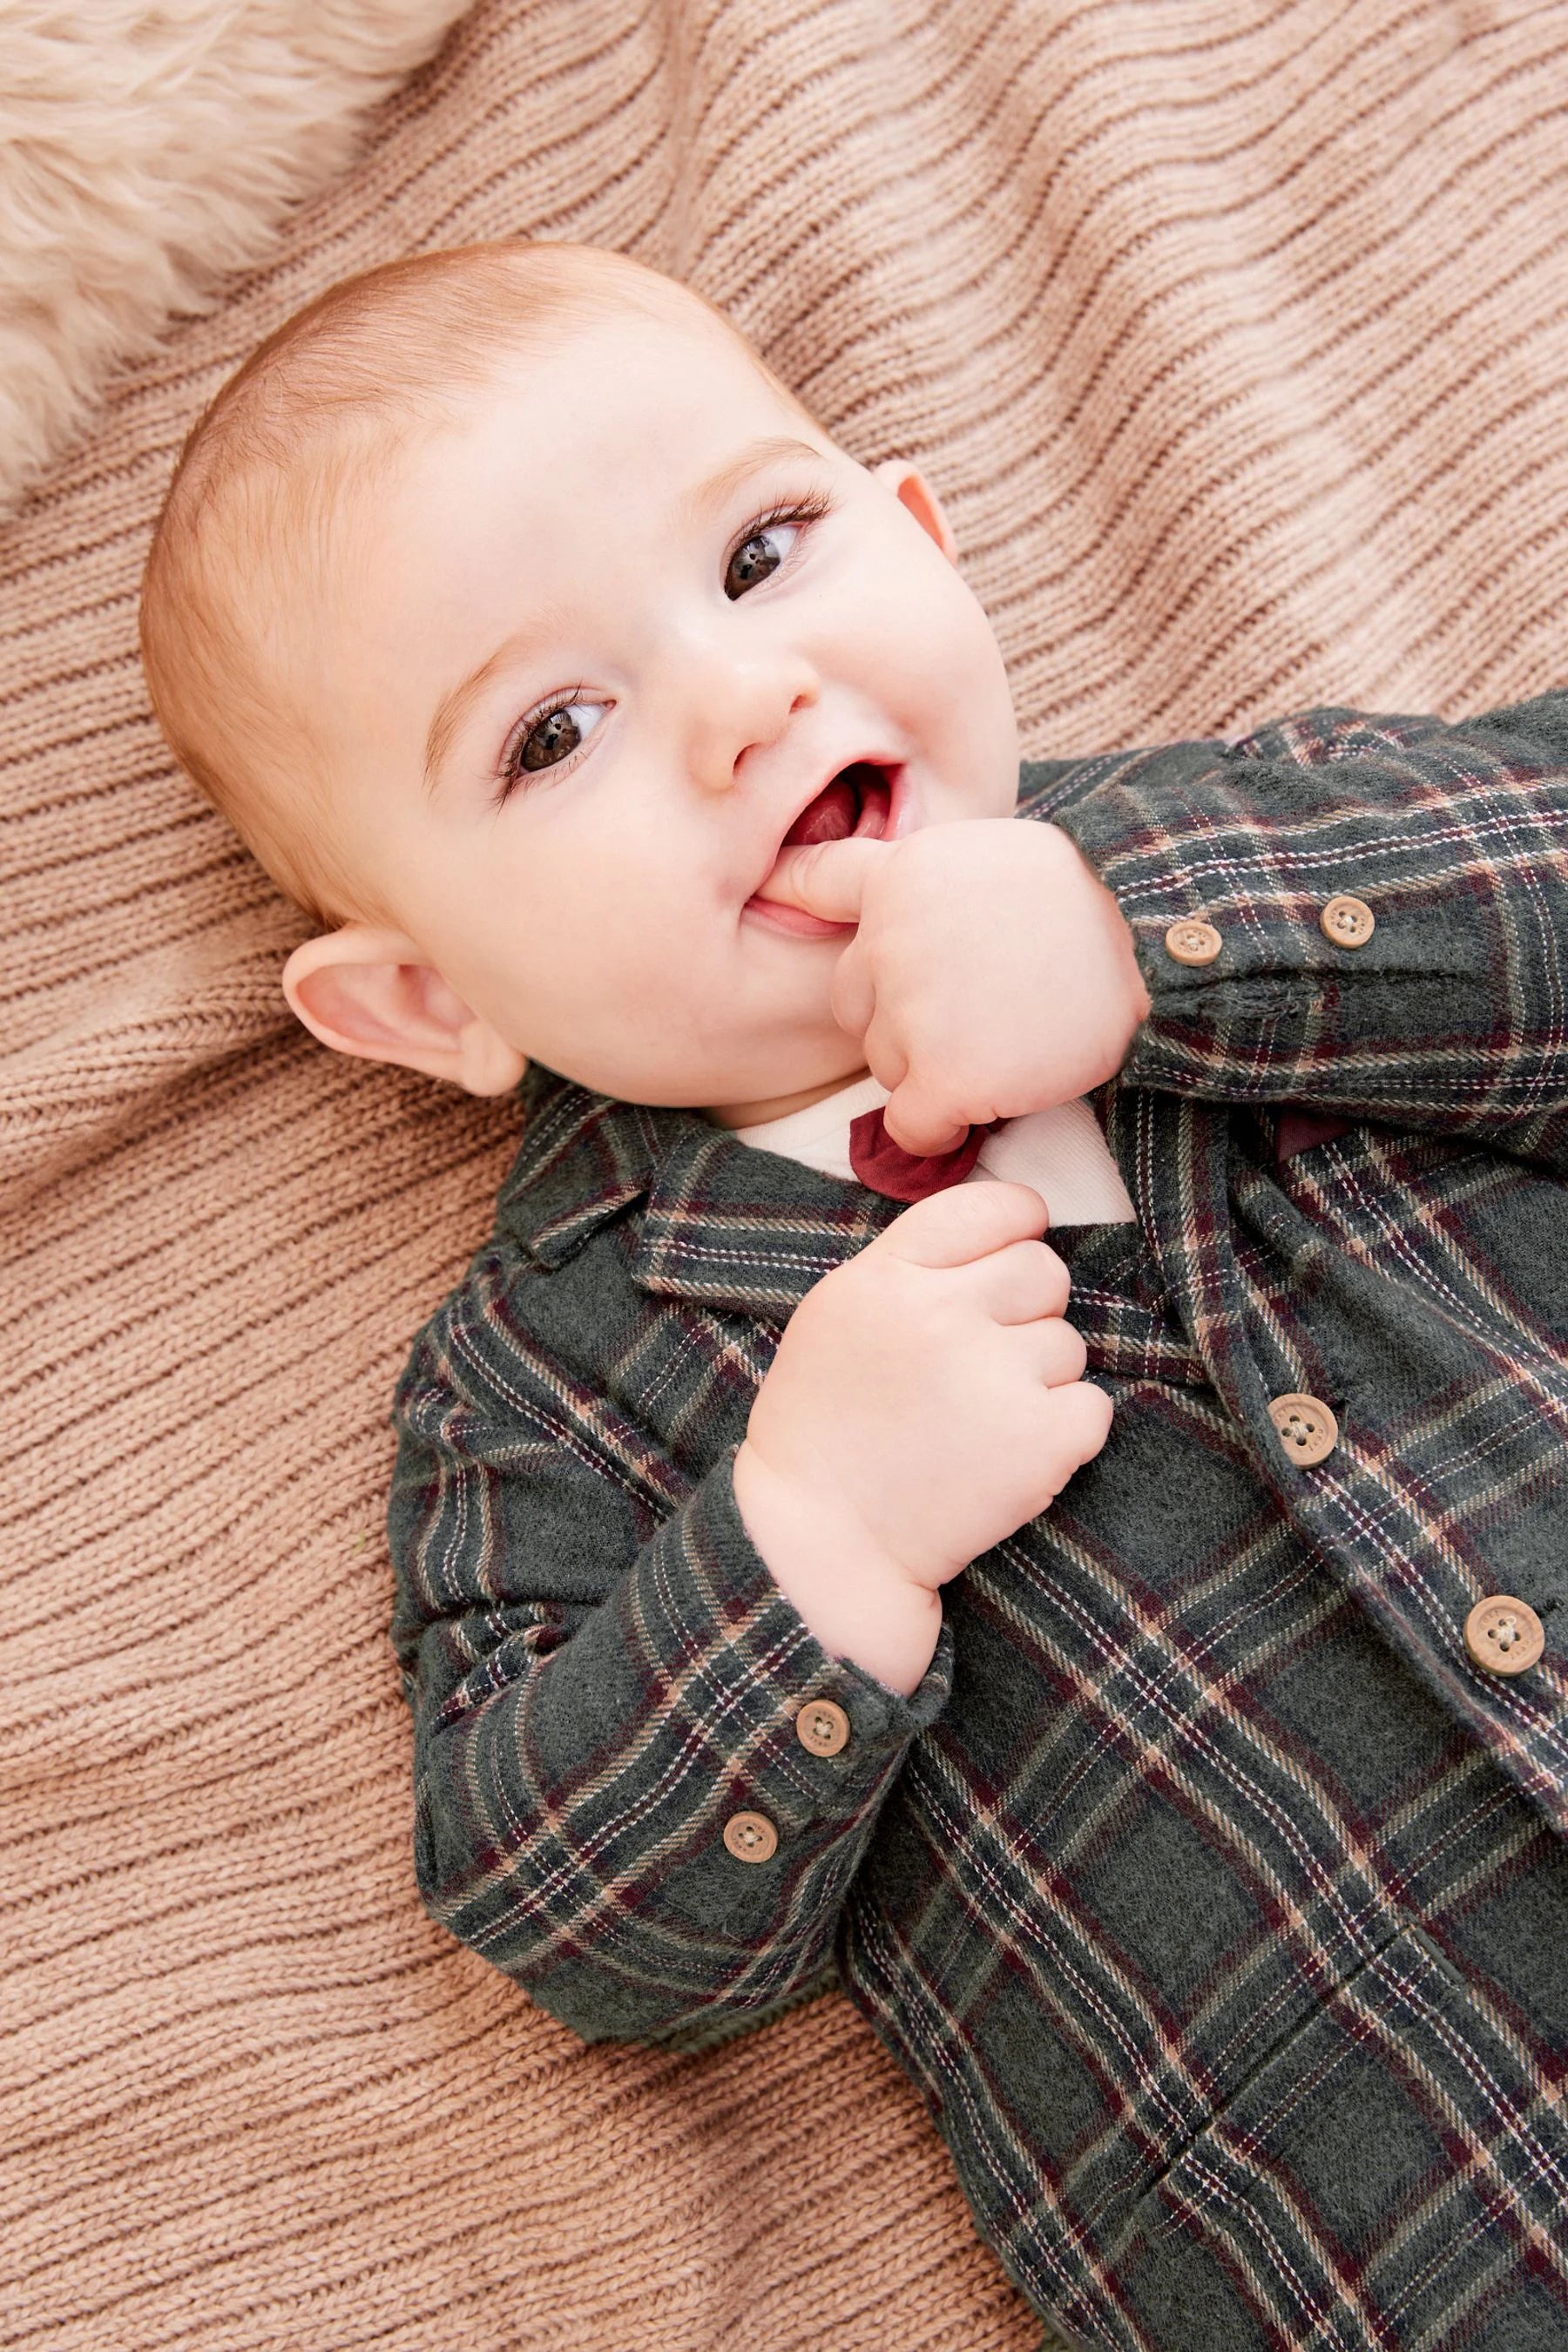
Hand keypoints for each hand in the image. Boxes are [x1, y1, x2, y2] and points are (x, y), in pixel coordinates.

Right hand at [734, 1182, 1113, 1629]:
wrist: (825, 1543)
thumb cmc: (828, 1426)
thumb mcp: (842, 1314)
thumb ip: (914, 1264)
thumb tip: (1011, 1227)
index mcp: (888, 1277)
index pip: (992, 1207)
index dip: (1016, 1227)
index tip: (1009, 1259)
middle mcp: (942, 1315)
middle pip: (1043, 1271)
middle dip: (1026, 1312)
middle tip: (977, 1365)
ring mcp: (995, 1376)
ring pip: (1068, 1343)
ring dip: (1038, 1380)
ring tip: (974, 1423)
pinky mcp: (1040, 1441)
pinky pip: (1093, 1406)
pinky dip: (1064, 1433)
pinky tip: (1008, 1455)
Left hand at [761, 817, 1149, 1154]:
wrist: (1156, 944)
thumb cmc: (1098, 910)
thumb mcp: (1002, 860)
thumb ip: (935, 891)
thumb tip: (899, 939)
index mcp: (903, 874)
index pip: (824, 881)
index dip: (793, 887)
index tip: (769, 889)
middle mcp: (889, 938)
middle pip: (856, 1005)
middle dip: (900, 1018)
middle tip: (981, 1012)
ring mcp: (911, 1009)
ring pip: (885, 1067)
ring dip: (930, 1069)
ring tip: (1006, 1039)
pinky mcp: (942, 1075)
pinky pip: (912, 1127)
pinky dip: (944, 1128)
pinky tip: (991, 1099)